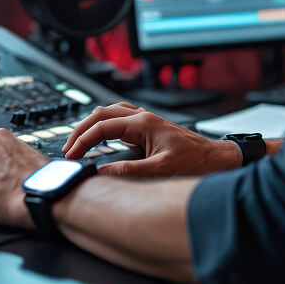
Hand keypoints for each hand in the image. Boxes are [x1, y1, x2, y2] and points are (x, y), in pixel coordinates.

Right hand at [62, 103, 241, 177]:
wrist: (216, 159)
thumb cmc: (195, 162)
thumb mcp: (161, 170)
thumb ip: (130, 170)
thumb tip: (103, 170)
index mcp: (143, 123)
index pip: (102, 126)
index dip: (83, 140)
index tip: (71, 155)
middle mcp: (142, 117)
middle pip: (101, 114)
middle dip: (81, 130)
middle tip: (68, 148)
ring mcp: (145, 120)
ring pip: (109, 113)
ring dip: (91, 125)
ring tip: (78, 141)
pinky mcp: (148, 128)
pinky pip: (119, 119)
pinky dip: (104, 125)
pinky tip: (101, 135)